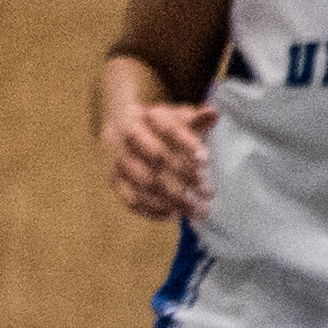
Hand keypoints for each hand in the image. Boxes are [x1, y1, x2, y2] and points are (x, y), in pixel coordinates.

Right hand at [102, 98, 212, 217]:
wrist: (122, 130)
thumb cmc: (159, 126)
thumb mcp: (176, 118)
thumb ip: (195, 118)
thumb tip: (213, 113)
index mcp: (143, 118)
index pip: (167, 129)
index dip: (186, 143)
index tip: (206, 160)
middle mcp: (125, 139)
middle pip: (156, 158)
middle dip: (185, 176)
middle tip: (209, 193)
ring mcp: (118, 162)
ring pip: (144, 182)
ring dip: (173, 199)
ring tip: (198, 210)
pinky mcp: (114, 181)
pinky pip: (130, 199)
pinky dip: (152, 209)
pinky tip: (174, 214)